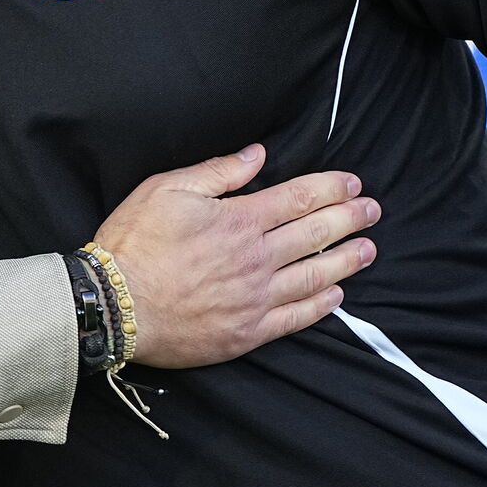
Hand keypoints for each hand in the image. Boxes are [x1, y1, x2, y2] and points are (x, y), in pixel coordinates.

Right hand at [91, 143, 379, 367]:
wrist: (114, 305)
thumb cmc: (134, 242)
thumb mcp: (166, 189)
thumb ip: (217, 172)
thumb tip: (256, 155)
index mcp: (238, 220)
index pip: (298, 198)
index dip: (330, 189)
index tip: (353, 184)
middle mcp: (256, 258)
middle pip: (315, 234)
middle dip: (349, 219)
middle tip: (372, 211)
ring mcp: (256, 297)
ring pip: (315, 275)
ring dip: (346, 260)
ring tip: (368, 250)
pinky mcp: (248, 331)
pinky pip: (296, 317)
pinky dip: (321, 305)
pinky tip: (336, 296)